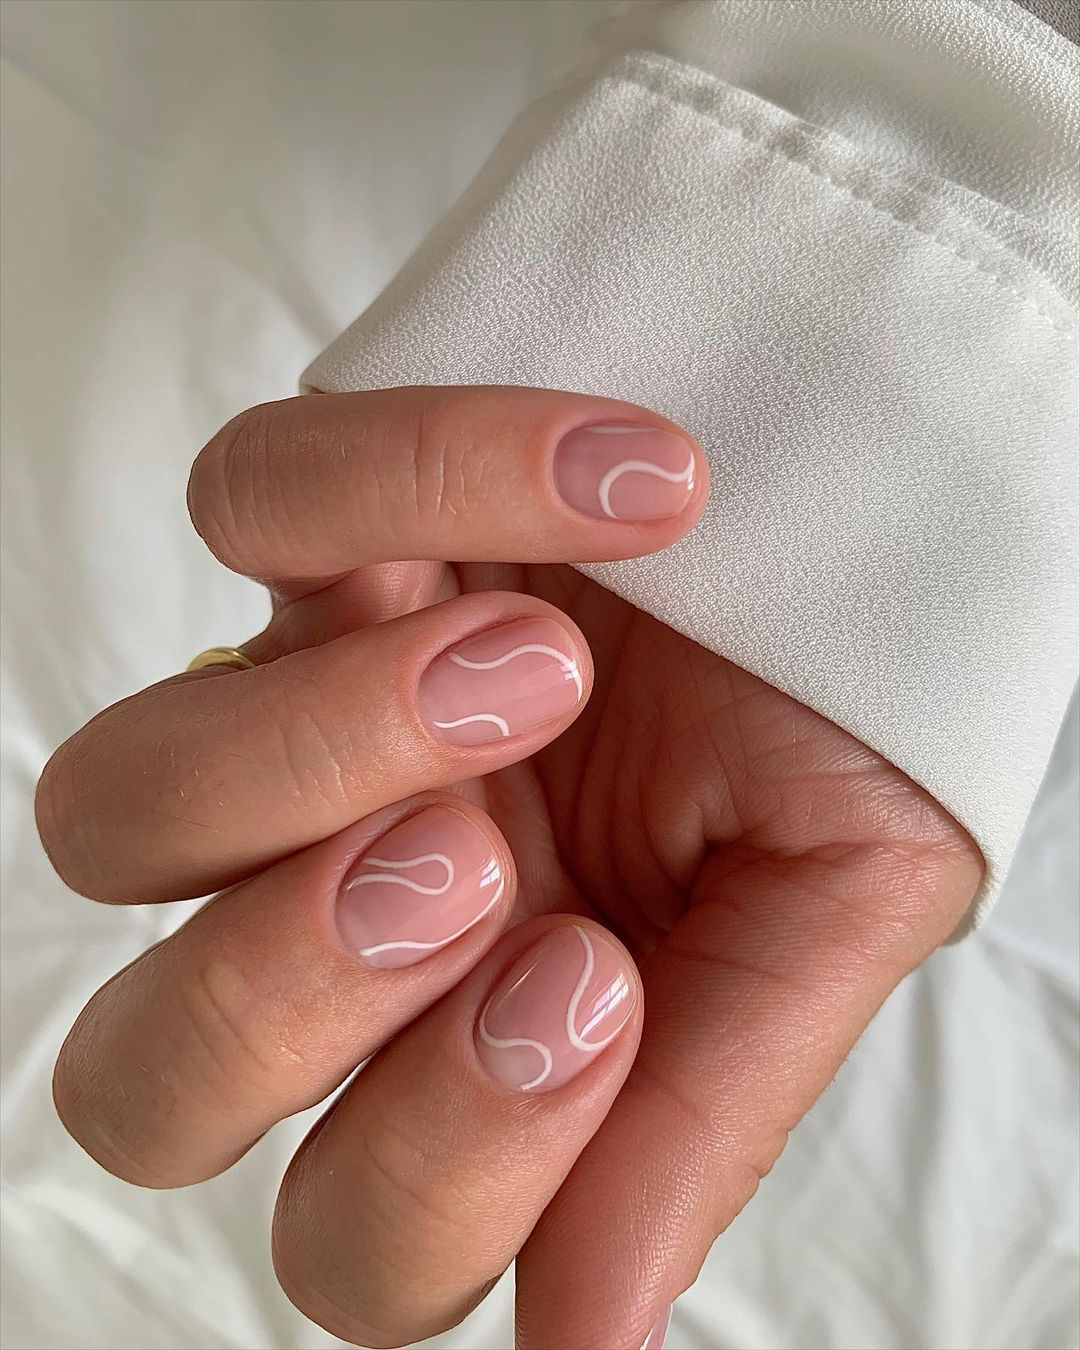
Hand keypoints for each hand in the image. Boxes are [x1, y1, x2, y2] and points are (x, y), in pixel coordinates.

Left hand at [37, 387, 981, 1348]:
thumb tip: (588, 1340)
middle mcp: (352, 912)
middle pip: (142, 1084)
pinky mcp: (312, 533)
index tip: (596, 984)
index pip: (358, 1234)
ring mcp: (304, 722)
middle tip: (474, 865)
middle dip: (281, 996)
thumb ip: (702, 1118)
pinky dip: (419, 485)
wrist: (856, 537)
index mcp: (485, 1044)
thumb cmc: (839, 741)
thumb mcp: (821, 917)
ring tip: (523, 665)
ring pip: (116, 812)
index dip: (444, 1162)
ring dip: (307, 750)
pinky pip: (257, 503)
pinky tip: (609, 494)